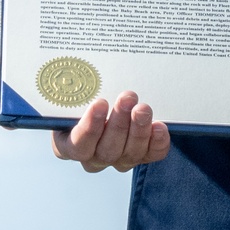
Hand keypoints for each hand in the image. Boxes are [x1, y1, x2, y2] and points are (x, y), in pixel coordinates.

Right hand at [52, 90, 170, 173]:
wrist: (113, 101)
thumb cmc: (87, 98)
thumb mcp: (77, 96)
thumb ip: (80, 91)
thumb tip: (79, 69)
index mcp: (70, 145)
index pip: (77, 145)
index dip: (89, 127)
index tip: (99, 103)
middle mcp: (94, 157)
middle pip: (106, 150)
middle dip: (119, 123)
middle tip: (127, 98)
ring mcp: (119, 159)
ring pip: (130, 153)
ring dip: (138, 129)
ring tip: (143, 108)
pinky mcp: (141, 156)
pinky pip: (151, 154)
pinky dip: (157, 142)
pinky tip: (159, 127)